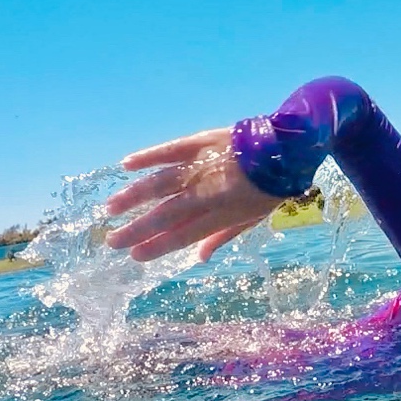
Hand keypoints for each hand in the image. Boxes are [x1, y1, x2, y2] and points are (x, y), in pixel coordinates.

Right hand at [106, 128, 284, 261]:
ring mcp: (204, 166)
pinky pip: (171, 150)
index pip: (183, 235)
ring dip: (134, 196)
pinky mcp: (202, 142)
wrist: (289, 149)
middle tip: (112, 241)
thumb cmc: (271, 188)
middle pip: (166, 214)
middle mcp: (209, 192)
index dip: (158, 246)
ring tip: (111, 208)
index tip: (135, 255)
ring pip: (161, 183)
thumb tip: (199, 259)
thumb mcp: (253, 219)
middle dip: (137, 229)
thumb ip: (223, 237)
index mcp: (222, 214)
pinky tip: (126, 165)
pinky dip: (149, 157)